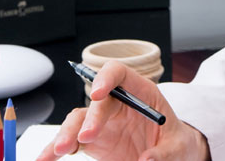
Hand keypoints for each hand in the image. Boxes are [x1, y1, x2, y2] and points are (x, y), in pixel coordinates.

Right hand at [36, 62, 207, 160]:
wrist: (170, 157)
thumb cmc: (177, 144)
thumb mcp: (179, 147)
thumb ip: (165, 153)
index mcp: (140, 92)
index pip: (119, 73)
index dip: (106, 78)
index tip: (98, 93)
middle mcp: (117, 103)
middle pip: (96, 101)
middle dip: (89, 117)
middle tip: (85, 138)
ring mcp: (102, 122)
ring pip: (77, 120)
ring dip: (66, 133)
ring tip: (59, 152)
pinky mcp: (92, 141)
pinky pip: (71, 142)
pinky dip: (54, 150)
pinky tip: (44, 159)